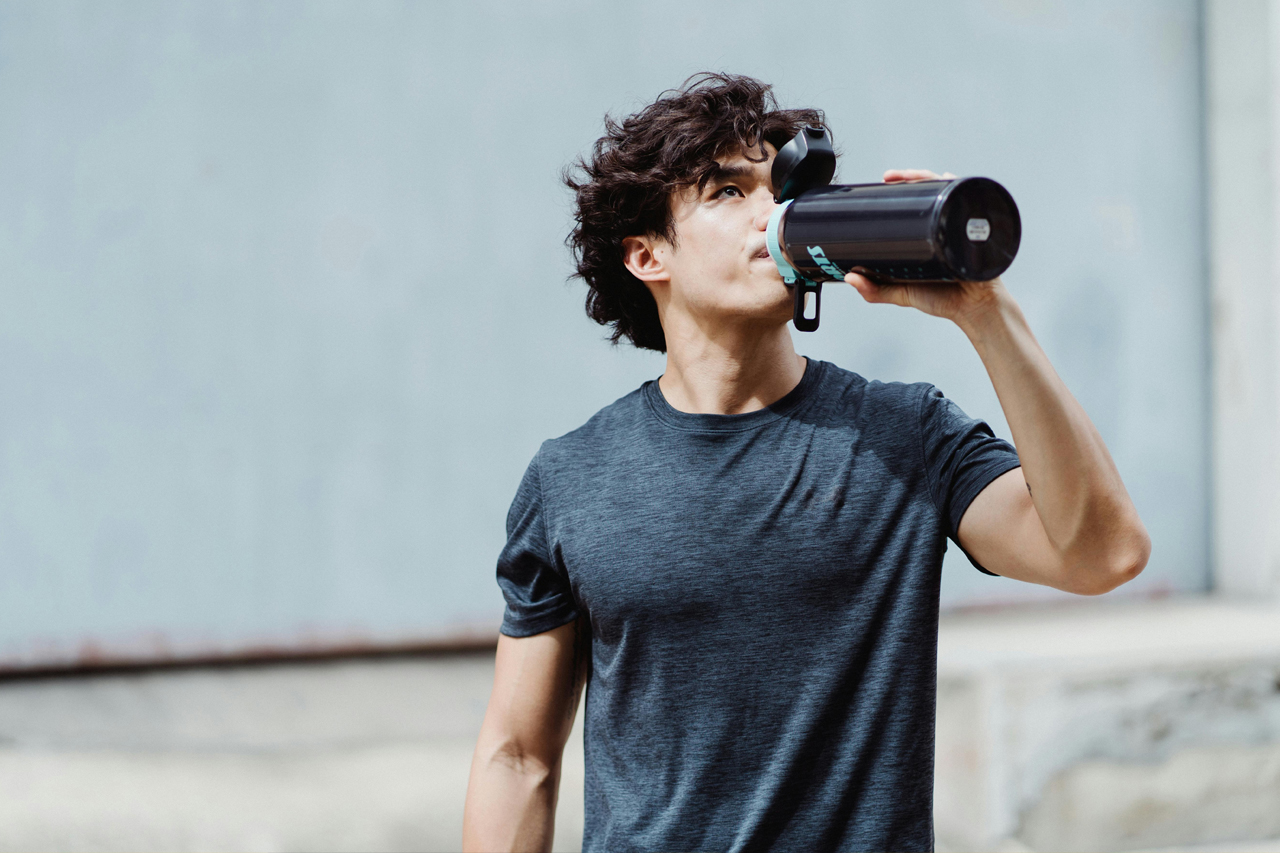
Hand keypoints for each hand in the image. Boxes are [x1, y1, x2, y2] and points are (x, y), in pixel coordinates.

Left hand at [844, 168, 1002, 327]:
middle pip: (930, 192)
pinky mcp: (974, 230)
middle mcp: (944, 225)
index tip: (882, 182)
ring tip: (910, 176)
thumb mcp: (902, 294)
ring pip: (946, 193)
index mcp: (927, 235)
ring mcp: (960, 225)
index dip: (900, 190)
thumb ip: (875, 290)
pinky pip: (970, 204)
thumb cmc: (943, 299)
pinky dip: (959, 187)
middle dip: (911, 178)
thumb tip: (849, 277)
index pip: (915, 205)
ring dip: (929, 178)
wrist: (973, 310)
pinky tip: (948, 178)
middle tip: (890, 178)